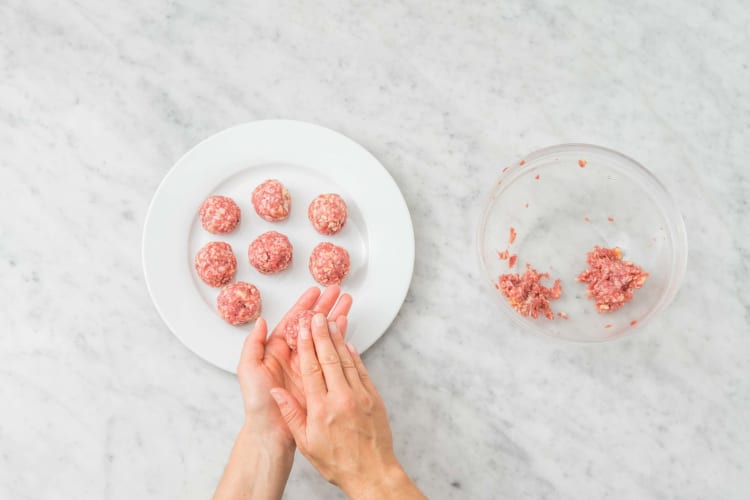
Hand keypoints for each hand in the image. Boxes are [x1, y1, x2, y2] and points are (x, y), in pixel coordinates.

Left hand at [237, 286, 351, 448]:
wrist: (272, 431)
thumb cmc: (258, 403)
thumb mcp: (248, 370)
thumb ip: (253, 344)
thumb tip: (261, 321)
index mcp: (277, 349)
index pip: (293, 321)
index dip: (305, 305)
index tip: (315, 292)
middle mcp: (294, 354)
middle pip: (312, 324)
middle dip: (325, 306)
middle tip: (336, 291)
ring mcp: (308, 364)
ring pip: (323, 334)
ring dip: (335, 318)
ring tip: (346, 302)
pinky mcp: (320, 376)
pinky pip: (331, 353)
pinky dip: (340, 339)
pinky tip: (346, 327)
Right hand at [270, 314, 424, 498]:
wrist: (372, 473)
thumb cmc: (338, 462)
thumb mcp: (307, 442)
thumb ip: (291, 414)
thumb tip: (277, 393)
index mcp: (322, 408)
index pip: (311, 369)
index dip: (305, 346)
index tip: (302, 329)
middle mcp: (342, 398)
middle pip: (329, 358)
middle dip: (321, 334)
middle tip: (316, 315)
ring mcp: (361, 396)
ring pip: (347, 360)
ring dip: (338, 339)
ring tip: (331, 322)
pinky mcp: (374, 398)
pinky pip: (362, 371)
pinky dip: (354, 355)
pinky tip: (349, 345)